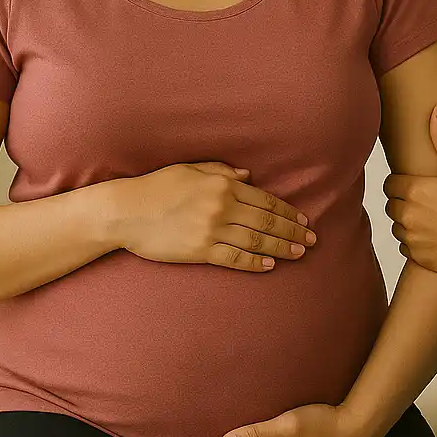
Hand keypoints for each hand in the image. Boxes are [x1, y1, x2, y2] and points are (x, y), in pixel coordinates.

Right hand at [102, 162, 315, 272]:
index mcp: (222, 185)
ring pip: (256, 242)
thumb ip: (221, 170)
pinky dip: (254, 264)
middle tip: (311, 240)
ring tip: (298, 254)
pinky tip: (269, 266)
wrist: (125, 211)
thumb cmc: (155, 187)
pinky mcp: (200, 251)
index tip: (302, 220)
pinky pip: (234, 259)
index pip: (264, 200)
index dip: (287, 211)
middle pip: (267, 222)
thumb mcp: (189, 169)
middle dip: (292, 232)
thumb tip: (248, 175)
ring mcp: (212, 231)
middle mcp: (222, 207)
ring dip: (281, 248)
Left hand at [383, 106, 436, 279]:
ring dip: (408, 222)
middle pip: (392, 204)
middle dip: (405, 201)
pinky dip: (416, 242)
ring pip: (397, 225)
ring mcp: (410, 238)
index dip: (403, 183)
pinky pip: (406, 246)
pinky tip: (435, 237)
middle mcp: (406, 215)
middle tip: (429, 201)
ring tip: (433, 219)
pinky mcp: (416, 256)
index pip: (390, 183)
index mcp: (414, 191)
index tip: (419, 184)